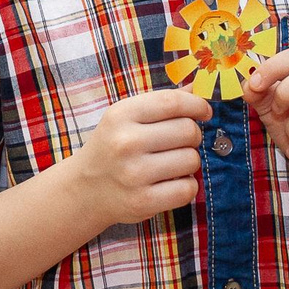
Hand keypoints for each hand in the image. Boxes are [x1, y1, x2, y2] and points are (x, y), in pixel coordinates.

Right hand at [67, 88, 211, 229]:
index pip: (173, 102)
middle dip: (192, 136)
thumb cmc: (112, 147)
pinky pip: (188, 189)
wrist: (84, 189)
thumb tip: (198, 86)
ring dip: (189, 162)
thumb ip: (161, 102)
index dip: (197, 105)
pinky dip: (186, 186)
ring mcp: (134, 174)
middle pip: (188, 131)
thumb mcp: (126, 118)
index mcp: (121, 115)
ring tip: (171, 164)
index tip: (204, 112)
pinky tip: (170, 183)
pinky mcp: (143, 201)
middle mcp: (126, 143)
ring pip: (192, 160)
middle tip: (181, 142)